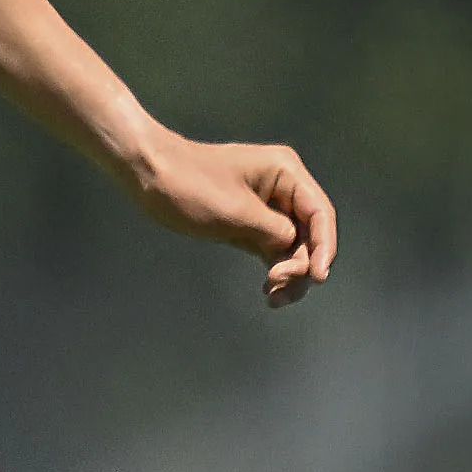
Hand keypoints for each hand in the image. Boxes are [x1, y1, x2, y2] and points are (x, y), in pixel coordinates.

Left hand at [126, 130, 335, 307]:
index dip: (325, 247)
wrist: (146, 174)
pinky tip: (269, 292)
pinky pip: (273, 249)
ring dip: (289, 273)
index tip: (318, 277)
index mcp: (286, 173)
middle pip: (309, 233)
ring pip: (293, 246)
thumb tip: (296, 250)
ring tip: (274, 298)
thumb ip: (274, 232)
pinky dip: (274, 269)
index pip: (320, 213)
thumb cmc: (188, 185)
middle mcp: (283, 188)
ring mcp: (267, 207)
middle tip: (278, 286)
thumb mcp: (236, 212)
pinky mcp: (249, 223)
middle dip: (302, 264)